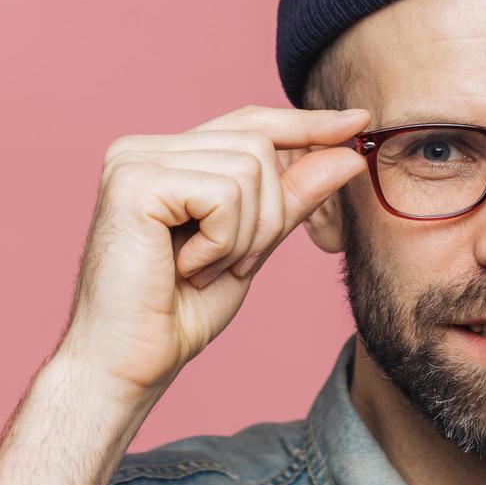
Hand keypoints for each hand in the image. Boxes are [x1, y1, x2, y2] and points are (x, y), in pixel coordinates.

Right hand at [57, 104, 370, 399]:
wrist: (127, 363)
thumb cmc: (178, 313)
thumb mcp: (252, 246)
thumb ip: (292, 198)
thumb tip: (347, 153)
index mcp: (168, 157)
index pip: (250, 123)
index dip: (306, 123)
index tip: (358, 120)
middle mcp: (145, 147)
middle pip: (260, 146)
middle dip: (268, 216)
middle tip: (230, 265)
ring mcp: (134, 159)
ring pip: (249, 170)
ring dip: (244, 235)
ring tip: (203, 268)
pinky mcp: (133, 182)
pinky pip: (223, 195)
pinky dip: (222, 242)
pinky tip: (186, 267)